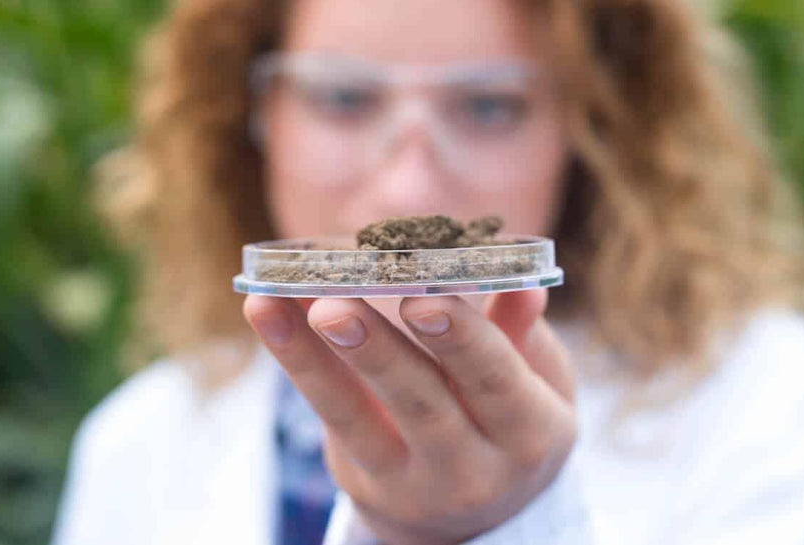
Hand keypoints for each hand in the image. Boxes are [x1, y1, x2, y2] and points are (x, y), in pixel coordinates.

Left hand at [243, 290, 576, 544]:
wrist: (475, 515)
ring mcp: (409, 480)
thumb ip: (522, 335)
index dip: (463, 341)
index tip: (425, 297)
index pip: (496, 384)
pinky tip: (266, 309)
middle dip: (378, 352)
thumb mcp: (538, 383)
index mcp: (528, 435)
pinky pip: (326, 414)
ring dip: (315, 356)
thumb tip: (524, 287)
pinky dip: (293, 358)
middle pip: (422, 406)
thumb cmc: (509, 419)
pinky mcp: (361, 475)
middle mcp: (471, 469)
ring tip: (283, 303)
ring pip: (356, 415)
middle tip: (339, 306)